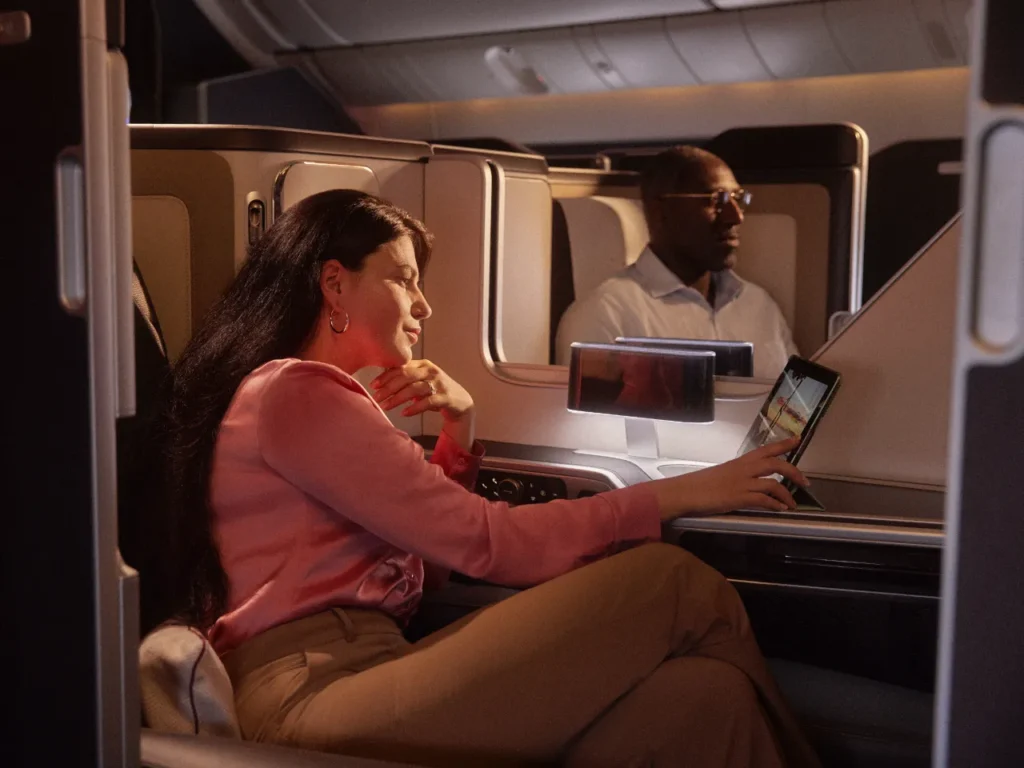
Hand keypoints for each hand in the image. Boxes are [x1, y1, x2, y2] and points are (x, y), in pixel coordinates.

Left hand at [371, 360, 474, 422]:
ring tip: (386, 406)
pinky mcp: (446, 397)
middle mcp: (431, 371)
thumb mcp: (420, 381)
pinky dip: (414, 407)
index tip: (373, 385)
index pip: (401, 367)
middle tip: (376, 397)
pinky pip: (427, 402)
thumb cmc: (435, 391)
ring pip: (415, 389)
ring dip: (398, 398)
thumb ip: (405, 379)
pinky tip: (404, 413)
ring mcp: (439, 384)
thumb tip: (381, 382)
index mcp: (423, 365)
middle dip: (389, 387)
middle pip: (406, 376)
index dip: (386, 375)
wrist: (460, 402)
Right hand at [656, 436, 808, 521]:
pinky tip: (780, 509)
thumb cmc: (699, 485)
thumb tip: (749, 483)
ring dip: (787, 494)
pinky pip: (764, 500)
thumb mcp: (722, 475)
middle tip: (805, 481)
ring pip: (773, 484)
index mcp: (739, 462)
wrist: (684, 492)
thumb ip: (737, 476)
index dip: (783, 444)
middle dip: (793, 471)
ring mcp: (742, 483)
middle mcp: (744, 469)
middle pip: (775, 464)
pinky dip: (775, 504)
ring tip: (793, 503)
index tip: (798, 439)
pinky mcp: (739, 497)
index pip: (765, 449)